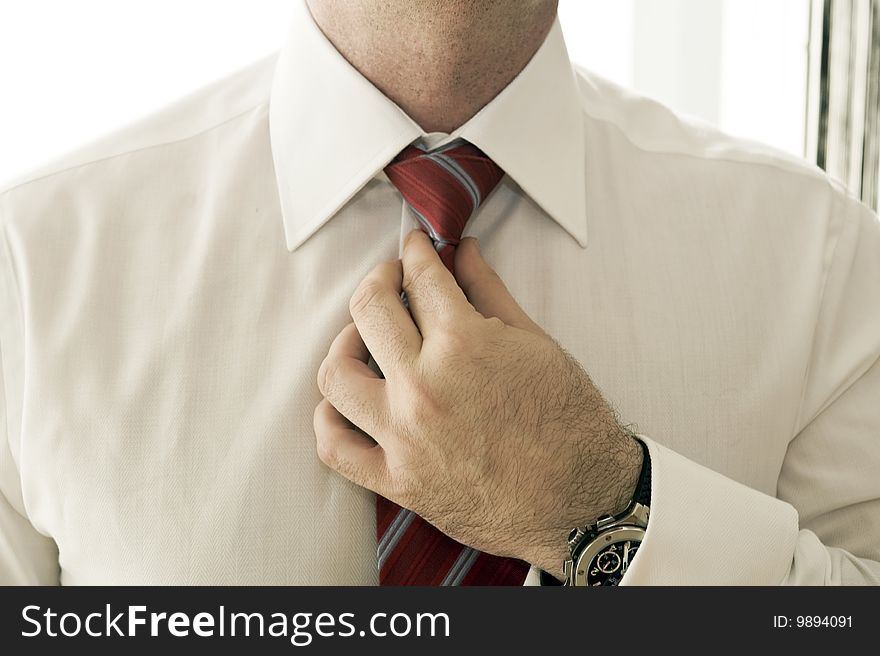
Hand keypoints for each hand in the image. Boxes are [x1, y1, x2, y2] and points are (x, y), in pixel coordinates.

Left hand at [314, 229, 641, 576]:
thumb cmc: (570, 423)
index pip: (422, 278)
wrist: (582, 502)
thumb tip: (463, 253)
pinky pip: (335, 447)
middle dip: (381, 278)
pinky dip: (330, 419)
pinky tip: (347, 401)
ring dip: (345, 343)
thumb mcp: (535, 344)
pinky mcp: (398, 481)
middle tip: (393, 278)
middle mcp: (424, 387)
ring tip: (365, 339)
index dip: (417, 252)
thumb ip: (489, 292)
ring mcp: (404, 437)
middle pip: (370, 309)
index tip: (415, 247)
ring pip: (336, 373)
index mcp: (463, 345)